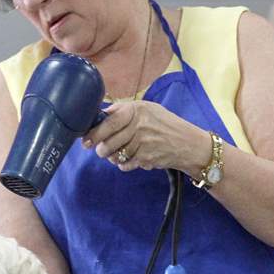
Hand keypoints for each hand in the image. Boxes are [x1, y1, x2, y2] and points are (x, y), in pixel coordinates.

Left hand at [82, 101, 210, 173]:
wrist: (188, 143)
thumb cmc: (165, 124)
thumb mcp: (146, 109)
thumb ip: (123, 110)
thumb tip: (99, 113)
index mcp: (137, 110)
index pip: (109, 122)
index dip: (94, 133)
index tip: (86, 140)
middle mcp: (139, 126)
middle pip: (109, 142)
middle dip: (101, 149)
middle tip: (100, 150)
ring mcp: (143, 143)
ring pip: (115, 155)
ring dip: (112, 157)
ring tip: (117, 154)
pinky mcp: (147, 158)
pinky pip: (125, 165)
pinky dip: (123, 164)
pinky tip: (130, 159)